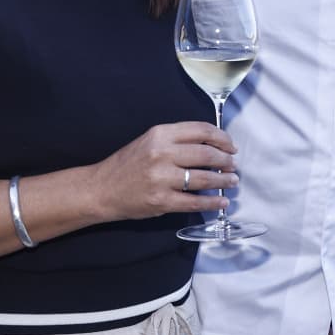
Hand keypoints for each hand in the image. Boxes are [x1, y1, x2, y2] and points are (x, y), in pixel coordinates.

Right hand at [90, 121, 236, 220]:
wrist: (101, 189)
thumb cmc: (127, 164)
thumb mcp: (150, 141)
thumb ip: (177, 140)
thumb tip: (212, 146)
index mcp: (161, 134)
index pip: (201, 131)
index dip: (222, 139)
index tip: (231, 146)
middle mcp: (162, 153)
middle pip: (207, 155)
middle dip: (226, 161)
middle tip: (233, 166)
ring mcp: (162, 178)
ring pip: (204, 178)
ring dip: (223, 181)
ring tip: (232, 182)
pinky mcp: (161, 200)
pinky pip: (194, 202)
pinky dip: (212, 203)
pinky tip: (221, 202)